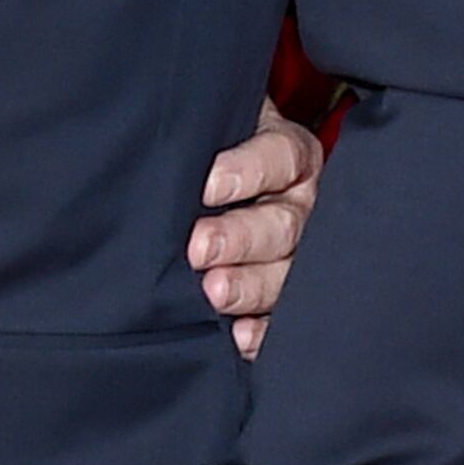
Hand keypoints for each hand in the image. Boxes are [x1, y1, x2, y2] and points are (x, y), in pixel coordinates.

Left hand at [189, 109, 323, 356]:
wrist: (198, 195)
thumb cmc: (203, 156)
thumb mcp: (207, 131)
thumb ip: (197, 134)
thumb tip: (164, 146)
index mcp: (288, 155)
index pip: (281, 158)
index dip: (248, 172)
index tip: (208, 185)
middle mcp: (299, 204)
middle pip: (284, 225)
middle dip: (241, 238)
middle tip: (200, 249)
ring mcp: (294, 254)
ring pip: (286, 272)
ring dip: (250, 285)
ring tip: (215, 293)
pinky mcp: (281, 296)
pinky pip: (281, 319)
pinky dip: (262, 330)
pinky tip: (238, 334)